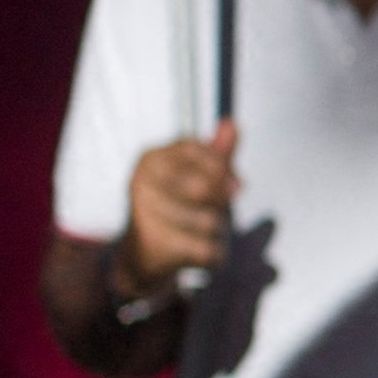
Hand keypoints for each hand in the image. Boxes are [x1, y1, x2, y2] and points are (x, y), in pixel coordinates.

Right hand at [122, 127, 238, 289]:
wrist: (146, 254)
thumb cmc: (178, 206)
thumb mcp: (198, 175)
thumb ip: (218, 153)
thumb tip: (231, 123)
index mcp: (152, 158)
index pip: (203, 153)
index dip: (225, 170)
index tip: (235, 184)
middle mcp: (142, 182)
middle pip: (206, 187)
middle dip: (220, 202)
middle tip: (211, 209)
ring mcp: (146, 214)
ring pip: (210, 221)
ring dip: (215, 230)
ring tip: (196, 231)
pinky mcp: (156, 246)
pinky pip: (208, 249)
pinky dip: (212, 253)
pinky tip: (194, 251)